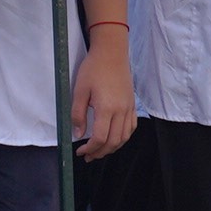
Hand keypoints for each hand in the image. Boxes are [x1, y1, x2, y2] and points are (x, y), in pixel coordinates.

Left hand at [69, 45, 136, 159]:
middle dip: (100, 152)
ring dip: (112, 148)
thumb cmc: (93, 69)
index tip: (80, 151)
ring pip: (124, 137)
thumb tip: (78, 134)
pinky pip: (131, 127)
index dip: (90, 148)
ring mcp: (129, 108)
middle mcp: (121, 111)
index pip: (100, 138)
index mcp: (107, 108)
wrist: (112, 54)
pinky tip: (114, 139)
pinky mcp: (132, 104)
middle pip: (114, 141)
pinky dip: (123, 138)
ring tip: (100, 151)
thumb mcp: (79, 91)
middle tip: (88, 156)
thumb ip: (78, 114)